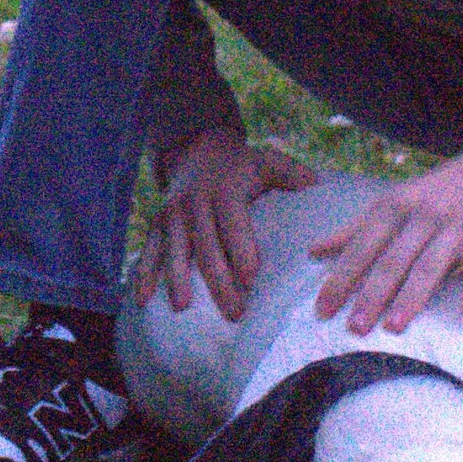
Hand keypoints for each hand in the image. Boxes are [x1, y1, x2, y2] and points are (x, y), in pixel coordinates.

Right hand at [136, 128, 319, 318]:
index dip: (241, 253)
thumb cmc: (241, 164)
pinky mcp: (158, 222)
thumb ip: (292, 175)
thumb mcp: (268, 161)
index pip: (234, 226)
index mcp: (225, 192)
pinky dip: (144, 274)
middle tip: (233, 312)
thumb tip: (319, 187)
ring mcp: (172, 214)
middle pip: (206, 247)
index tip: (251, 281)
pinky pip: (150, 250)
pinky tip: (143, 300)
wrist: (197, 149)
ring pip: (174, 251)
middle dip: (218, 281)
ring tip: (183, 307)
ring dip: (177, 280)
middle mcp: (195, 204)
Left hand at [310, 124, 462, 334]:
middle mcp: (424, 214)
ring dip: (411, 296)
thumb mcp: (396, 200)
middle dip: (371, 295)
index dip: (340, 278)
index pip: (361, 247)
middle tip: (354, 327)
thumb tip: (315, 250)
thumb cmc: (443, 188)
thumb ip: (357, 227)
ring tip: (393, 327)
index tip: (322, 309)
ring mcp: (459, 224)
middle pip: (392, 260)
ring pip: (430, 265)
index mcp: (395, 206)